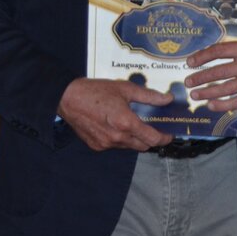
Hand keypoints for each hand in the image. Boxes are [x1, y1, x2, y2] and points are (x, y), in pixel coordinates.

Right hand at [58, 77, 172, 151]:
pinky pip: (115, 146)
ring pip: (129, 146)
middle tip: (154, 128)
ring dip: (135, 139)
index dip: (164, 138)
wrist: (67, 98)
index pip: (152, 139)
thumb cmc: (96, 91)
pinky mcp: (96, 146)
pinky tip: (117, 127)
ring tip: (134, 125)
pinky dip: (120, 139)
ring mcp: (105, 144)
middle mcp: (117, 137)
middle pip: (143, 146)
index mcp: (126, 123)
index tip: (169, 135)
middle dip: (151, 139)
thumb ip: (149, 96)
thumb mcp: (125, 89)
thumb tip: (167, 99)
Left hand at [184, 39, 236, 109]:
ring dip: (207, 92)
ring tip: (195, 94)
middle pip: (220, 72)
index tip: (190, 63)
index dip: (202, 57)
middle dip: (201, 78)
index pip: (219, 51)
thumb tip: (207, 58)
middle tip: (188, 82)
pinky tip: (211, 105)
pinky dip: (223, 105)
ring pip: (226, 88)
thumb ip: (234, 50)